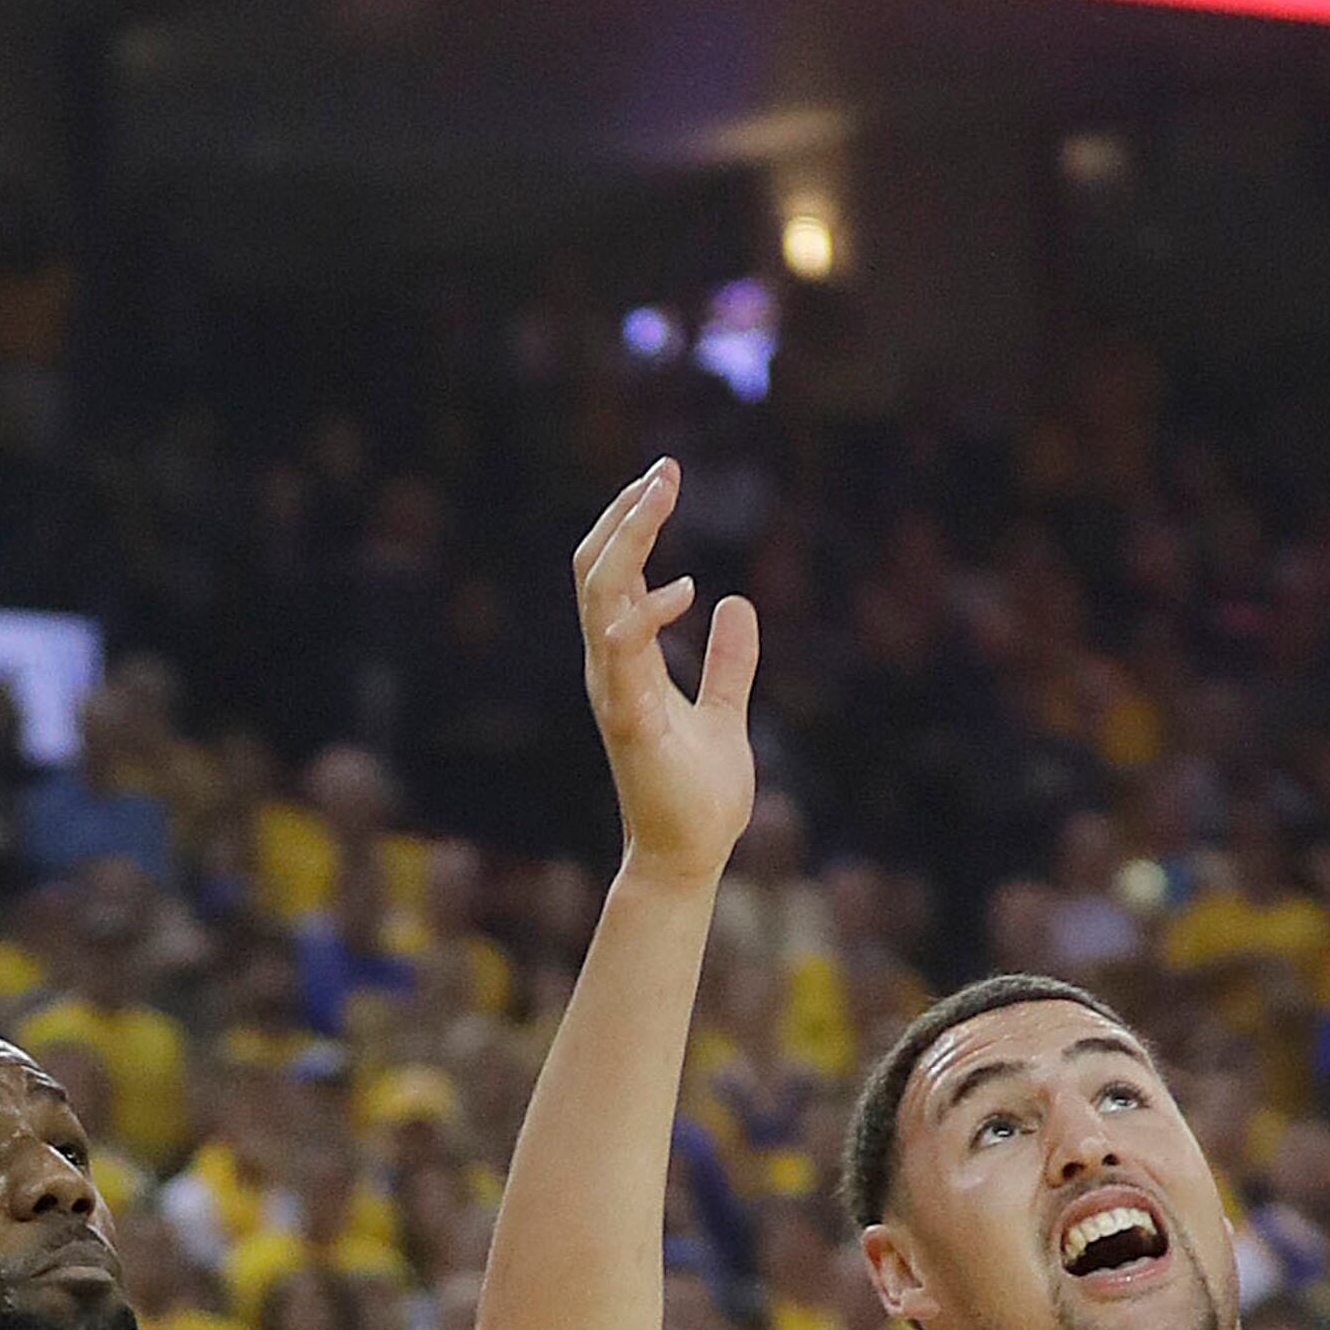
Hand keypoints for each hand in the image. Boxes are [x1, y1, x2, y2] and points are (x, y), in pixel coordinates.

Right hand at [573, 461, 757, 885]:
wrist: (688, 859)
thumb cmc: (698, 796)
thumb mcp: (724, 712)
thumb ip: (728, 662)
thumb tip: (736, 605)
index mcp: (625, 661)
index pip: (611, 572)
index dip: (630, 522)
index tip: (663, 477)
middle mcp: (609, 668)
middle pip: (594, 569)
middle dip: (625, 515)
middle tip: (664, 470)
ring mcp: (613, 691)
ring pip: (599, 595)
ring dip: (628, 541)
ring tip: (662, 495)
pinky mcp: (628, 721)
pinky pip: (622, 652)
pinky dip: (646, 613)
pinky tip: (686, 590)